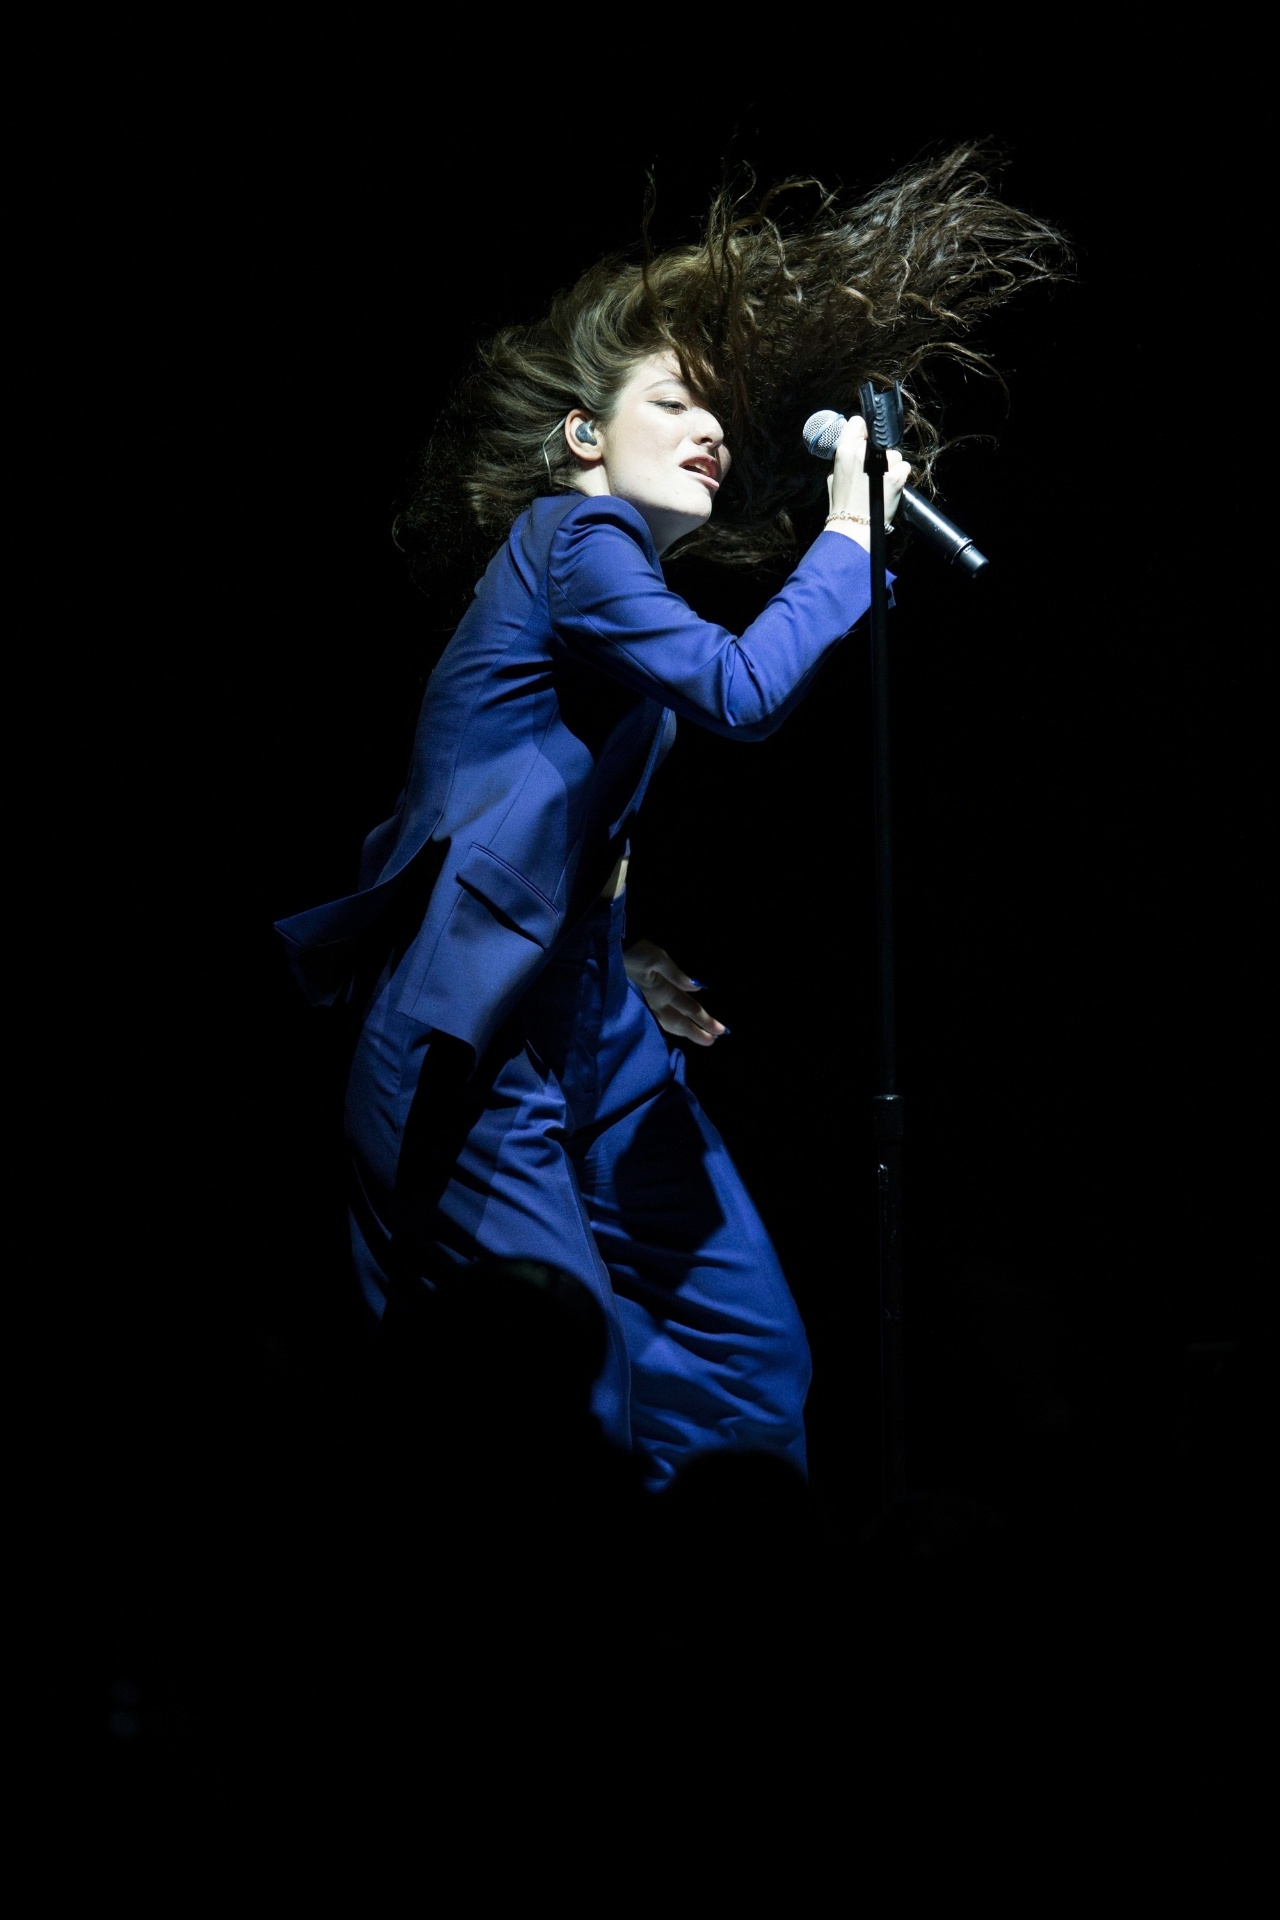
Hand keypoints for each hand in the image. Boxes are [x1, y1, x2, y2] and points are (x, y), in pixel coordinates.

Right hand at [623, 939, 726, 1047]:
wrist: (603, 949)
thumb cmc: (630, 949)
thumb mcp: (654, 956)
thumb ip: (675, 974)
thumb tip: (696, 988)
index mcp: (660, 990)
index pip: (687, 1008)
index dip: (704, 1020)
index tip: (721, 1031)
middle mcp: (653, 1000)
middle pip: (678, 1021)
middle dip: (696, 1032)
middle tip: (713, 1041)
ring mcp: (644, 1001)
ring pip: (667, 1022)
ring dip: (683, 1030)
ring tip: (698, 1037)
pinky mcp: (636, 998)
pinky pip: (656, 1016)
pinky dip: (667, 1023)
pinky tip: (672, 1024)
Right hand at [825, 414, 911, 550]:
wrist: (853, 526)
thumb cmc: (842, 503)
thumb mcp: (833, 475)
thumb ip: (844, 457)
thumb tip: (853, 446)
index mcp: (845, 450)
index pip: (858, 421)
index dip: (862, 431)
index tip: (864, 440)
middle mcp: (864, 453)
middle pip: (878, 438)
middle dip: (877, 451)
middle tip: (872, 469)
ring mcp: (882, 464)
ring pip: (893, 453)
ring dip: (890, 464)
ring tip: (880, 482)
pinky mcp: (897, 476)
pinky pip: (904, 466)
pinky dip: (900, 475)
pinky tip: (890, 486)